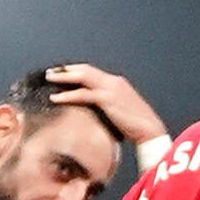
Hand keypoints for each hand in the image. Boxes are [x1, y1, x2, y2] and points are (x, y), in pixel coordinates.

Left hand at [45, 62, 168, 150]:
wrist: (149, 130)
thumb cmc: (136, 125)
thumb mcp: (119, 110)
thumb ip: (107, 105)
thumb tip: (92, 110)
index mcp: (117, 83)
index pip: (92, 72)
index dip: (75, 71)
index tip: (62, 73)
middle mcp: (113, 81)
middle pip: (85, 69)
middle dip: (66, 69)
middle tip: (50, 71)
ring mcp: (111, 88)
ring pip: (83, 76)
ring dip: (64, 76)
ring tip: (49, 78)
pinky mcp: (108, 99)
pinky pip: (83, 94)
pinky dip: (68, 94)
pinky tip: (56, 97)